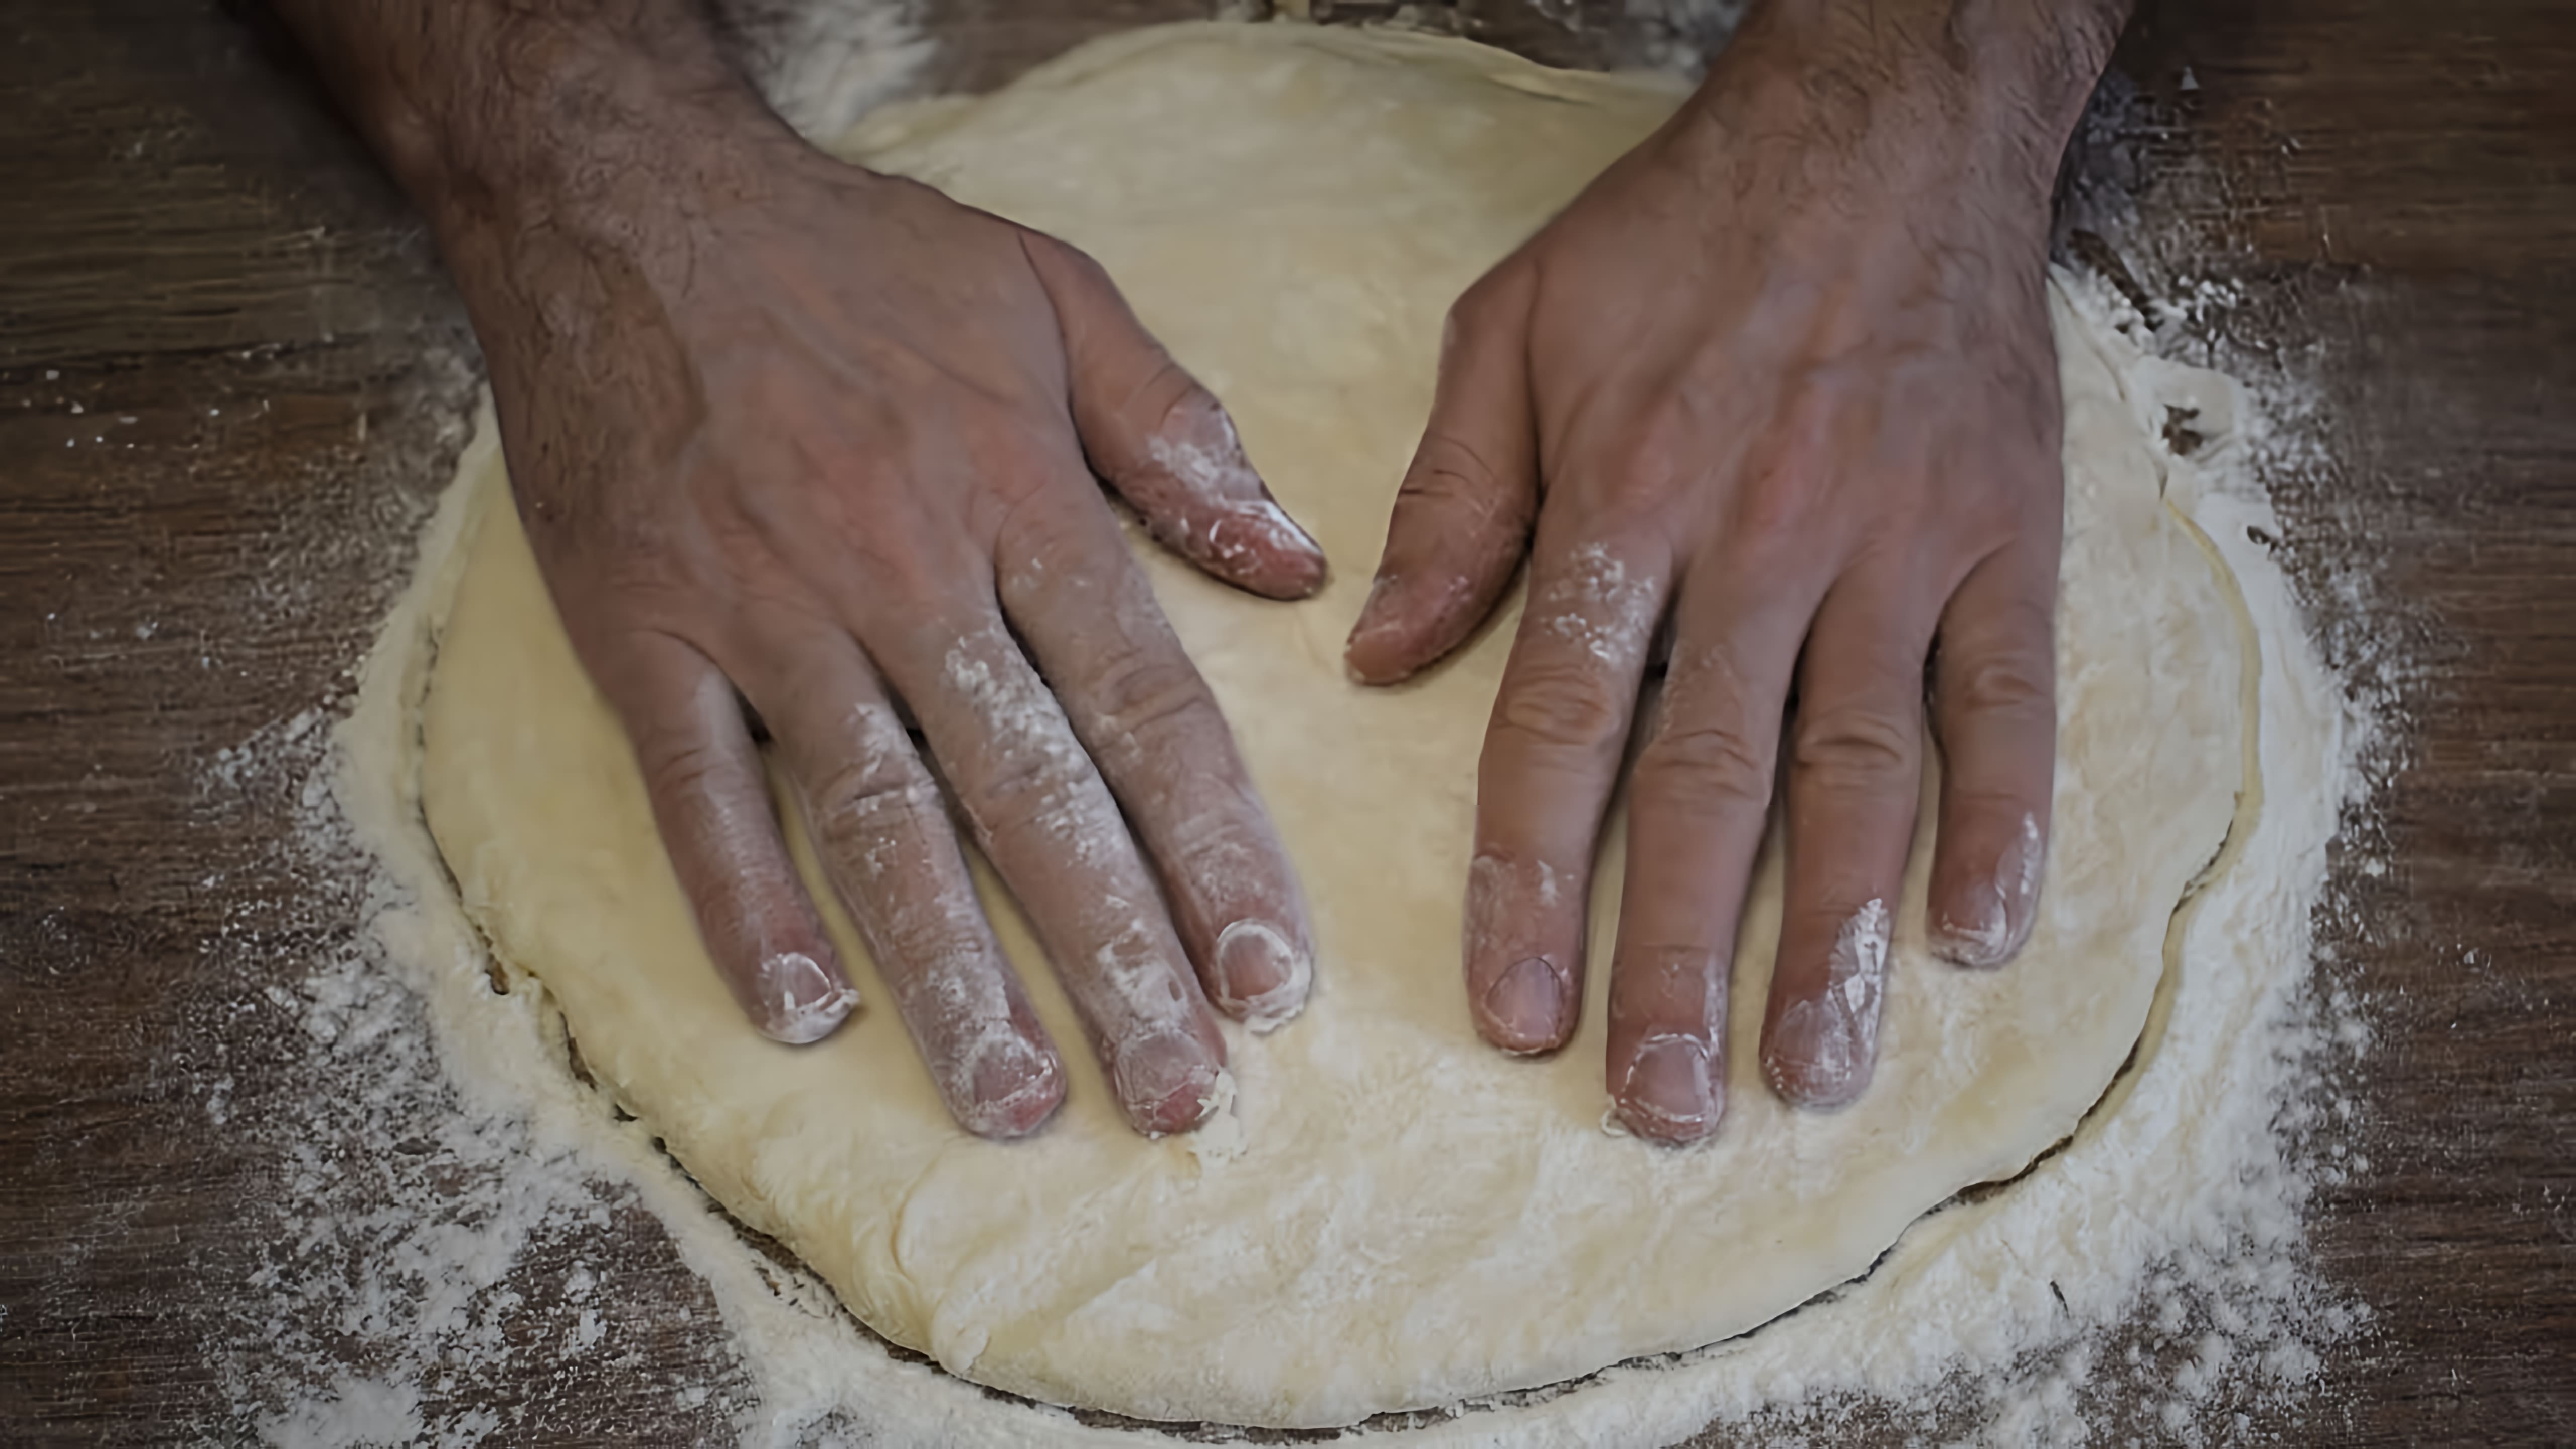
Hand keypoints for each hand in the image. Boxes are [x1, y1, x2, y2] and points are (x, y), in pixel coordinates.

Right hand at [425, 62, 1324, 1138]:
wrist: (626, 198)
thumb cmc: (855, 255)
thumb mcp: (1050, 291)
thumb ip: (1176, 432)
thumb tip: (1296, 561)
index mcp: (1019, 499)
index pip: (1145, 709)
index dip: (1216, 854)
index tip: (1272, 977)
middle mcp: (903, 571)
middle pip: (1032, 798)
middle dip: (1116, 958)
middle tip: (1180, 1096)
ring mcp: (766, 610)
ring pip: (878, 820)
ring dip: (950, 974)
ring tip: (1012, 1103)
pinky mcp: (643, 631)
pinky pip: (701, 792)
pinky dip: (750, 905)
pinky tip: (807, 1013)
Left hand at [1347, 3, 2118, 1140]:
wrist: (1886, 122)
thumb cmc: (1685, 229)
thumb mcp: (1515, 325)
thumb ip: (1451, 499)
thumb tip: (1376, 656)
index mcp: (1627, 499)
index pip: (1564, 728)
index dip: (1534, 884)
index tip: (1517, 1016)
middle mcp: (1765, 540)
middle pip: (1711, 786)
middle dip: (1678, 959)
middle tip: (1660, 1106)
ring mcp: (1900, 547)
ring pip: (1864, 773)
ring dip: (1832, 936)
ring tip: (1807, 1071)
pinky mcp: (2008, 537)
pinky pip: (2010, 702)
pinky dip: (2002, 822)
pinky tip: (1972, 940)